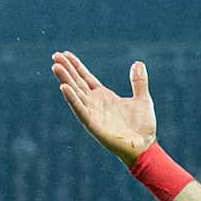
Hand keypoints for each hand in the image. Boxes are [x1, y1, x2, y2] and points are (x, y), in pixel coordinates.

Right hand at [51, 51, 155, 165]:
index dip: (76, 66)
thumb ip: (138, 82)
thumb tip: (138, 63)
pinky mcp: (92, 124)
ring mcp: (92, 113)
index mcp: (104, 97)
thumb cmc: (143, 126)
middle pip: (77, 83)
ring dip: (65, 80)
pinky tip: (64, 87)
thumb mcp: (142, 100)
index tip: (65, 54)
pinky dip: (72, 99)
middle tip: (55, 55)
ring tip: (56, 66)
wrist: (145, 147)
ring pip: (75, 93)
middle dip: (66, 69)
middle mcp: (95, 103)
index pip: (86, 78)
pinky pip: (80, 110)